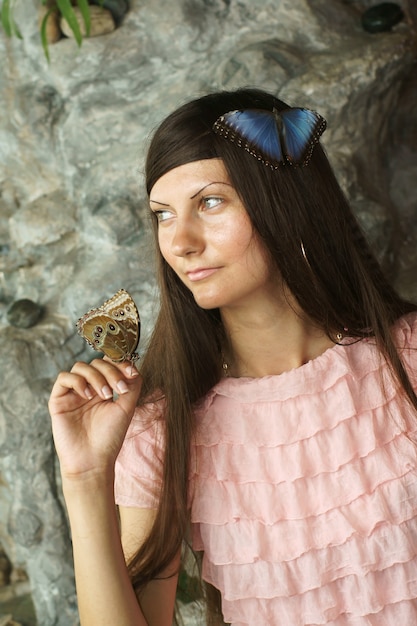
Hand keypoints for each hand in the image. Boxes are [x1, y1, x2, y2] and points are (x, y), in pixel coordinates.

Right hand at [48, 358, 141, 481]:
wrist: (93, 460)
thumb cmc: (110, 437)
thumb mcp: (127, 407)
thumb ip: (133, 385)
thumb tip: (133, 365)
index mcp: (104, 389)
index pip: (109, 364)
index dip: (119, 363)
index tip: (131, 373)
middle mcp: (88, 389)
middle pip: (96, 363)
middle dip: (110, 372)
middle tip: (118, 389)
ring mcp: (73, 394)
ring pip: (80, 366)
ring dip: (96, 376)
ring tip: (104, 395)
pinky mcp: (58, 400)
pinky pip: (63, 378)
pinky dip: (78, 381)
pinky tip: (88, 395)